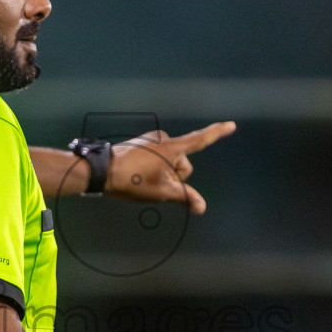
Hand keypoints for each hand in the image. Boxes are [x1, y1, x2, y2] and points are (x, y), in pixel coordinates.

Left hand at [107, 122, 235, 213]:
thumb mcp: (160, 192)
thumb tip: (202, 207)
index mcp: (172, 148)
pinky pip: (158, 159)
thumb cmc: (130, 181)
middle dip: (175, 177)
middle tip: (154, 184)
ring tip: (142, 180)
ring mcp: (152, 140)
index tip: (232, 125)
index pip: (201, 140)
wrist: (100, 170)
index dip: (218, 133)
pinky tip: (138, 176)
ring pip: (170, 163)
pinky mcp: (142, 144)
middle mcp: (164, 139)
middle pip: (183, 164)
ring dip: (164, 174)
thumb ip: (184, 197)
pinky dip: (154, 169)